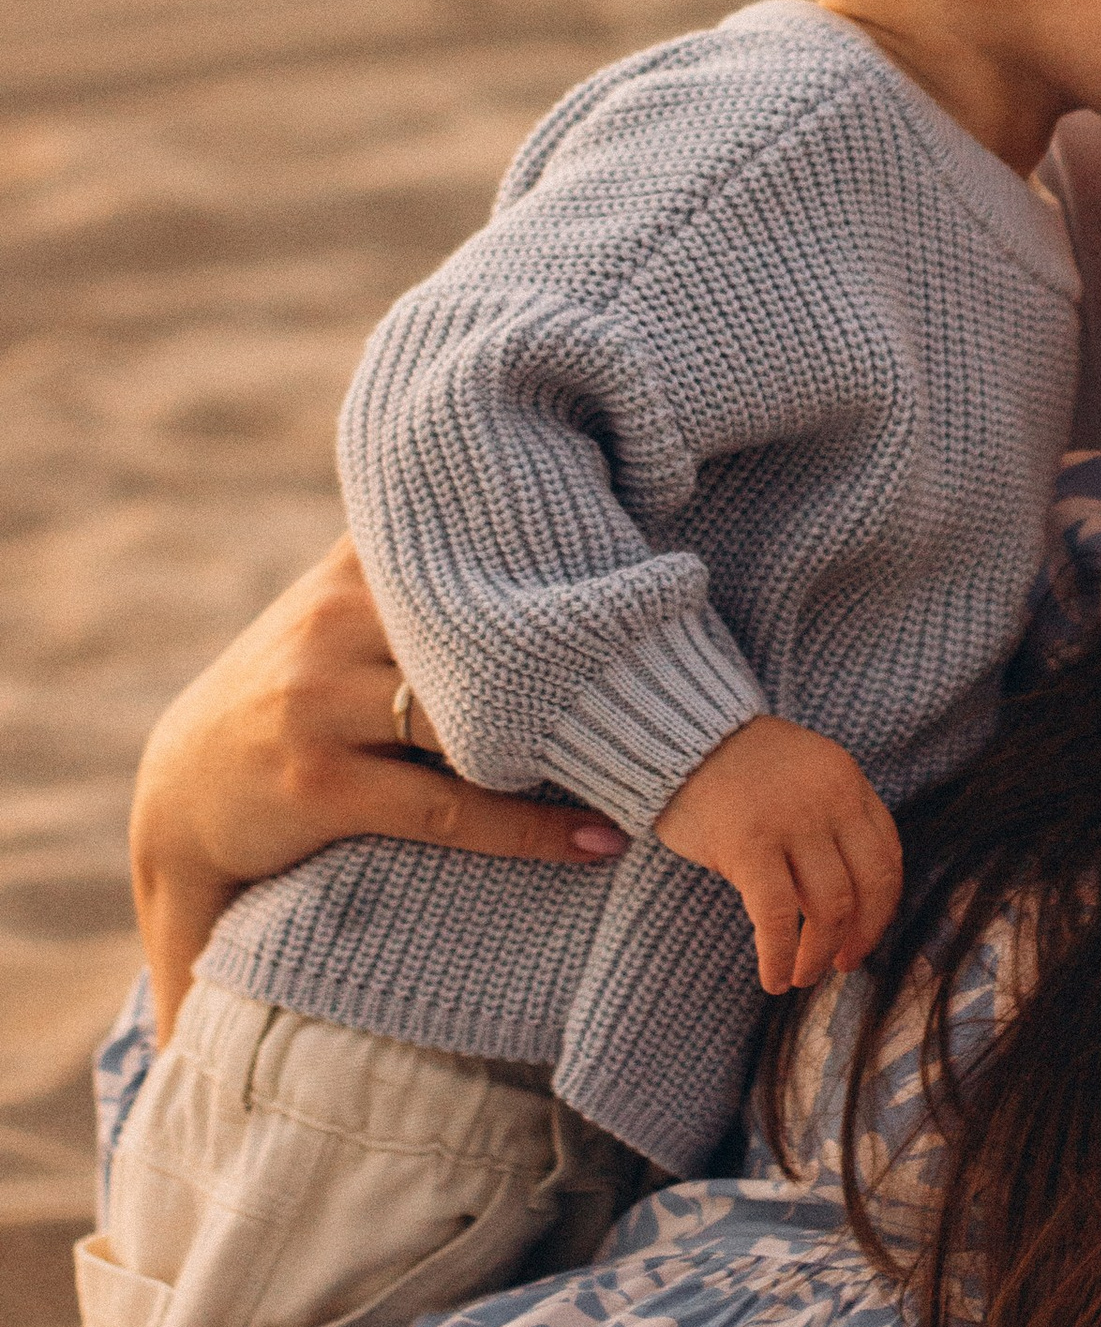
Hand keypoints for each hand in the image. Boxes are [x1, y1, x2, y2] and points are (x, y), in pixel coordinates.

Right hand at [129, 534, 628, 1039]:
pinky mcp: (320, 785)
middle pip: (489, 624)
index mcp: (357, 562)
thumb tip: (564, 488)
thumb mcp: (349, 603)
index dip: (565, 539)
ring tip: (665, 753)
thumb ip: (429, 555)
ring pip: (475, 717)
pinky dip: (532, 826)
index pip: (475, 535)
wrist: (186, 791)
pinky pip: (449, 806)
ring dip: (571, 738)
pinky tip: (600, 838)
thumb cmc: (308, 684)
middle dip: (585, 643)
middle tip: (688, 660)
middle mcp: (336, 618)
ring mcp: (321, 701)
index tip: (662, 545)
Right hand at [653, 716, 902, 991]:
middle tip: (840, 964)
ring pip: (829, 908)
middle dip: (860, 936)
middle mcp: (831, 799)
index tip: (863, 937)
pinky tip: (773, 978)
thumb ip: (831, 820)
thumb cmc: (739, 768)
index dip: (881, 908)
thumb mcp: (805, 776)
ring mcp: (792, 820)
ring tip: (801, 975)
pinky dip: (779, 957)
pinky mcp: (749, 844)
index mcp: (848, 782)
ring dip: (818, 954)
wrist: (683, 736)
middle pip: (868, 886)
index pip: (886, 856)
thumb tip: (850, 901)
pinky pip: (777, 917)